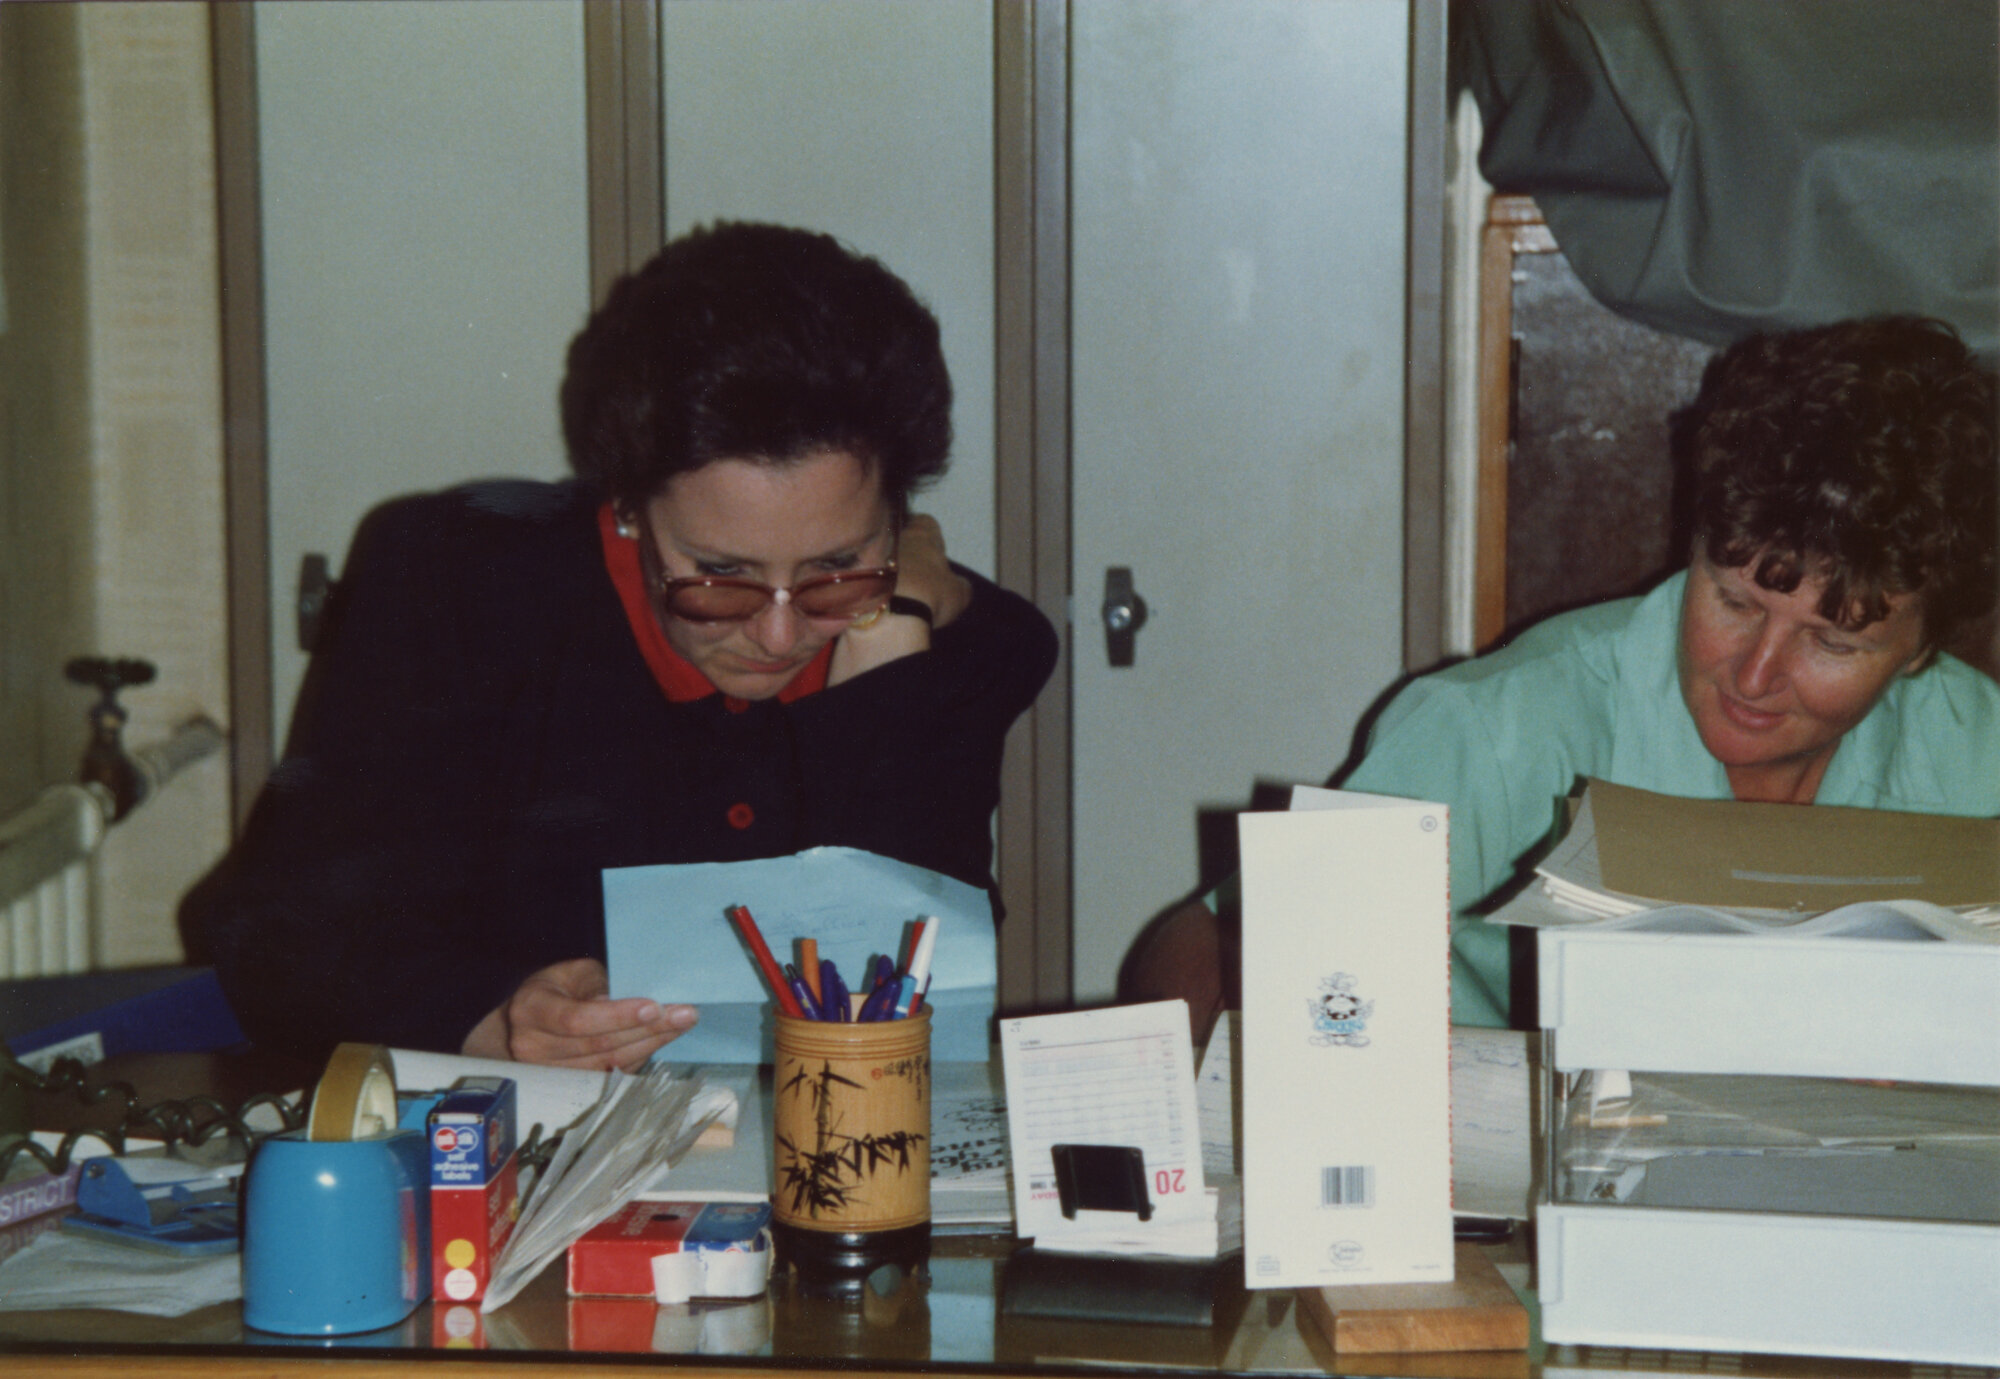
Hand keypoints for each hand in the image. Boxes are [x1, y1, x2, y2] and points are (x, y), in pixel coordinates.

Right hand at [460, 958, 696, 1069]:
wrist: (522, 1026)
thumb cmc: (554, 991)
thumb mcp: (570, 973)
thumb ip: (597, 984)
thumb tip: (635, 1001)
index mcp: (531, 1010)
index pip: (576, 1020)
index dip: (617, 1016)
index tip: (654, 1007)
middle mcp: (533, 1048)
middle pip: (599, 1045)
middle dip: (648, 1029)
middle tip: (686, 1014)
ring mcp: (549, 1075)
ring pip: (609, 1064)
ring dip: (652, 1044)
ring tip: (682, 1024)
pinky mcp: (569, 1088)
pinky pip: (612, 1074)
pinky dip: (642, 1056)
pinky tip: (663, 1039)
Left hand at [829, 514, 970, 685]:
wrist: (885, 613)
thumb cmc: (927, 595)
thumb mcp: (959, 594)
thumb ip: (960, 586)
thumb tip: (958, 588)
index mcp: (922, 531)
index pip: (928, 524)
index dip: (933, 541)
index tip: (935, 559)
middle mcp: (892, 534)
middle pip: (899, 539)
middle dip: (904, 555)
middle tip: (913, 580)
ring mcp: (868, 551)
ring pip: (878, 556)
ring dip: (883, 572)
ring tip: (893, 597)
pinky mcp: (847, 572)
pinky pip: (859, 576)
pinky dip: (866, 587)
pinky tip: (876, 605)